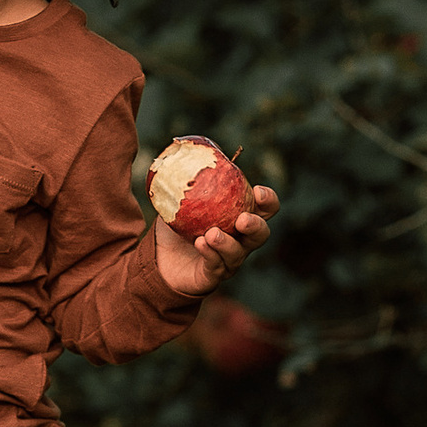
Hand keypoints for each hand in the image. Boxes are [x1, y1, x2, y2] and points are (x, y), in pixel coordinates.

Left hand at [154, 179, 280, 298]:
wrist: (158, 257)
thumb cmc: (176, 224)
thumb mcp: (180, 198)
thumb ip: (189, 179)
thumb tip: (186, 151)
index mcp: (240, 216)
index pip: (266, 208)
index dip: (268, 200)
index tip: (258, 191)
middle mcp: (240, 239)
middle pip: (261, 234)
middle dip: (256, 225)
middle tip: (242, 220)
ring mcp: (228, 260)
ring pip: (238, 253)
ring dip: (227, 243)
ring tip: (211, 233)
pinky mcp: (212, 275)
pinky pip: (216, 265)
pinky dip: (210, 254)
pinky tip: (200, 243)